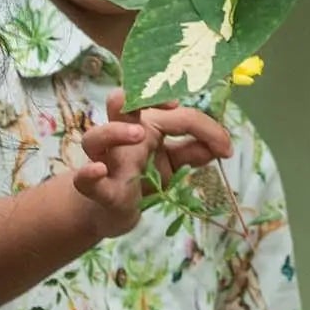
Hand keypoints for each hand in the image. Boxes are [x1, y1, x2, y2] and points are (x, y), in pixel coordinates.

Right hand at [73, 89, 229, 234]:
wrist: (114, 212)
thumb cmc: (144, 178)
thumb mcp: (175, 163)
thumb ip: (196, 151)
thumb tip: (223, 146)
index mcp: (143, 125)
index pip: (175, 115)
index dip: (205, 127)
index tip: (225, 148)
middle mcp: (120, 137)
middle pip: (119, 104)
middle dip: (138, 96)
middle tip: (170, 106)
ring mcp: (106, 162)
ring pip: (94, 137)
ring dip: (115, 131)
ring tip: (137, 134)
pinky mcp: (99, 190)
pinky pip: (84, 181)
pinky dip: (87, 175)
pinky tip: (97, 170)